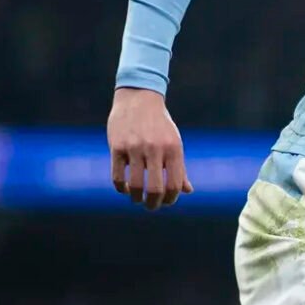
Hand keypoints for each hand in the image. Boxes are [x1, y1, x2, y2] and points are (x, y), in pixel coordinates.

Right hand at [107, 87, 192, 210]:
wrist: (139, 98)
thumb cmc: (160, 125)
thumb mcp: (174, 143)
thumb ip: (180, 168)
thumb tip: (188, 191)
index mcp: (174, 149)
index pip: (174, 184)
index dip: (170, 199)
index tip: (166, 202)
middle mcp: (156, 149)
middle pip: (155, 189)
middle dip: (153, 204)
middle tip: (151, 206)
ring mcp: (135, 148)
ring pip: (135, 186)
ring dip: (136, 199)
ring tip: (137, 199)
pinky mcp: (117, 147)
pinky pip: (117, 177)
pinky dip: (121, 188)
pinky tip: (124, 188)